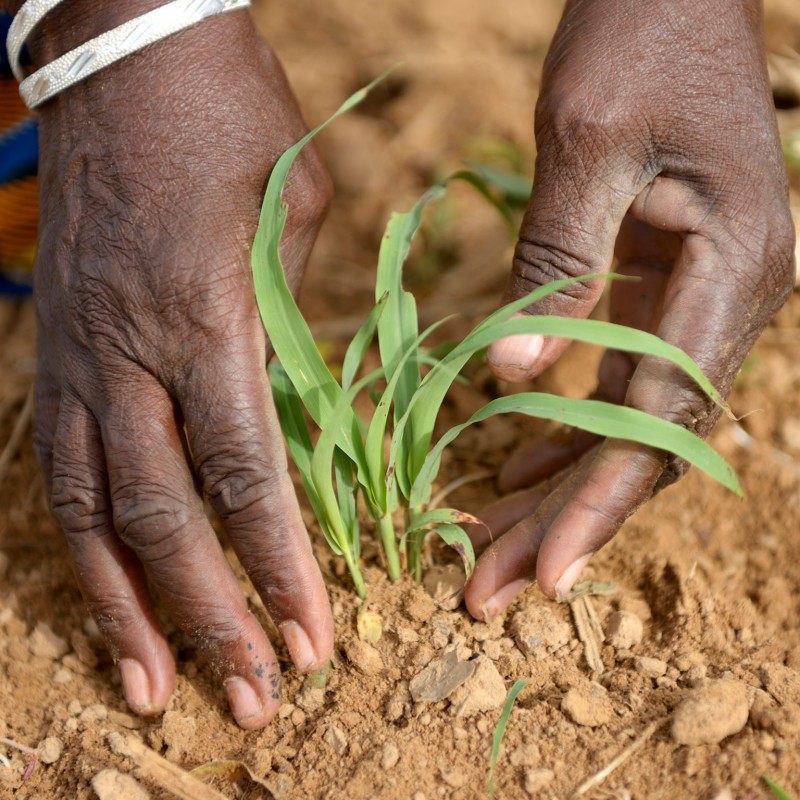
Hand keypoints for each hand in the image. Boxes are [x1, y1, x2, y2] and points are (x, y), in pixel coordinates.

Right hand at [29, 2, 332, 727]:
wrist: (123, 50)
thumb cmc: (228, 120)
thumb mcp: (296, 214)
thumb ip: (298, 320)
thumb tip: (304, 400)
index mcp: (205, 319)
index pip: (247, 476)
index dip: (279, 567)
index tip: (311, 637)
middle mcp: (128, 354)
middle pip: (167, 518)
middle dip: (210, 619)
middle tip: (251, 700)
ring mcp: (76, 354)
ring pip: (94, 512)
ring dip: (126, 609)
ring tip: (156, 690)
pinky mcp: (52, 347)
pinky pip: (60, 466)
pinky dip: (82, 542)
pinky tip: (104, 596)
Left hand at [464, 0, 794, 618]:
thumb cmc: (637, 43)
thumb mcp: (587, 147)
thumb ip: (555, 265)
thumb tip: (509, 379)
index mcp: (730, 273)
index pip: (657, 421)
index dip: (598, 507)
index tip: (543, 577)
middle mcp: (729, 303)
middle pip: (642, 444)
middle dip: (564, 522)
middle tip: (487, 589)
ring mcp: (700, 300)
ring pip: (625, 425)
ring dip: (557, 490)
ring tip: (488, 549)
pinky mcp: (661, 288)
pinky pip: (615, 383)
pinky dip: (564, 433)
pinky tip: (513, 469)